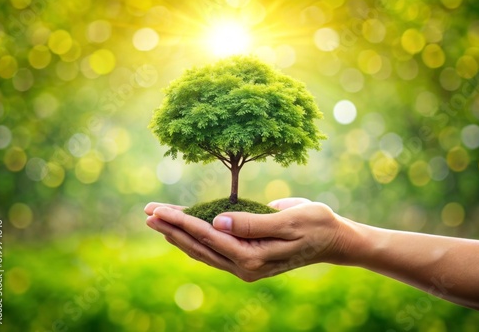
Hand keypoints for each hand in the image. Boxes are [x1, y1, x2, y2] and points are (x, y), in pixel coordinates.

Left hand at [144, 198, 358, 281]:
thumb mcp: (288, 221)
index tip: (159, 211)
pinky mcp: (246, 259)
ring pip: (202, 250)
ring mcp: (244, 265)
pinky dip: (194, 240)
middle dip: (172, 228)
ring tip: (156, 220)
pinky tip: (181, 233)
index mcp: (253, 258)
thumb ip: (252, 223)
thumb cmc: (314, 225)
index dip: (182, 222)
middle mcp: (244, 266)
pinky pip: (213, 251)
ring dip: (178, 235)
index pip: (209, 237)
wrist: (332, 240)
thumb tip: (218, 222)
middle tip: (147, 213)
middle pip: (199, 245)